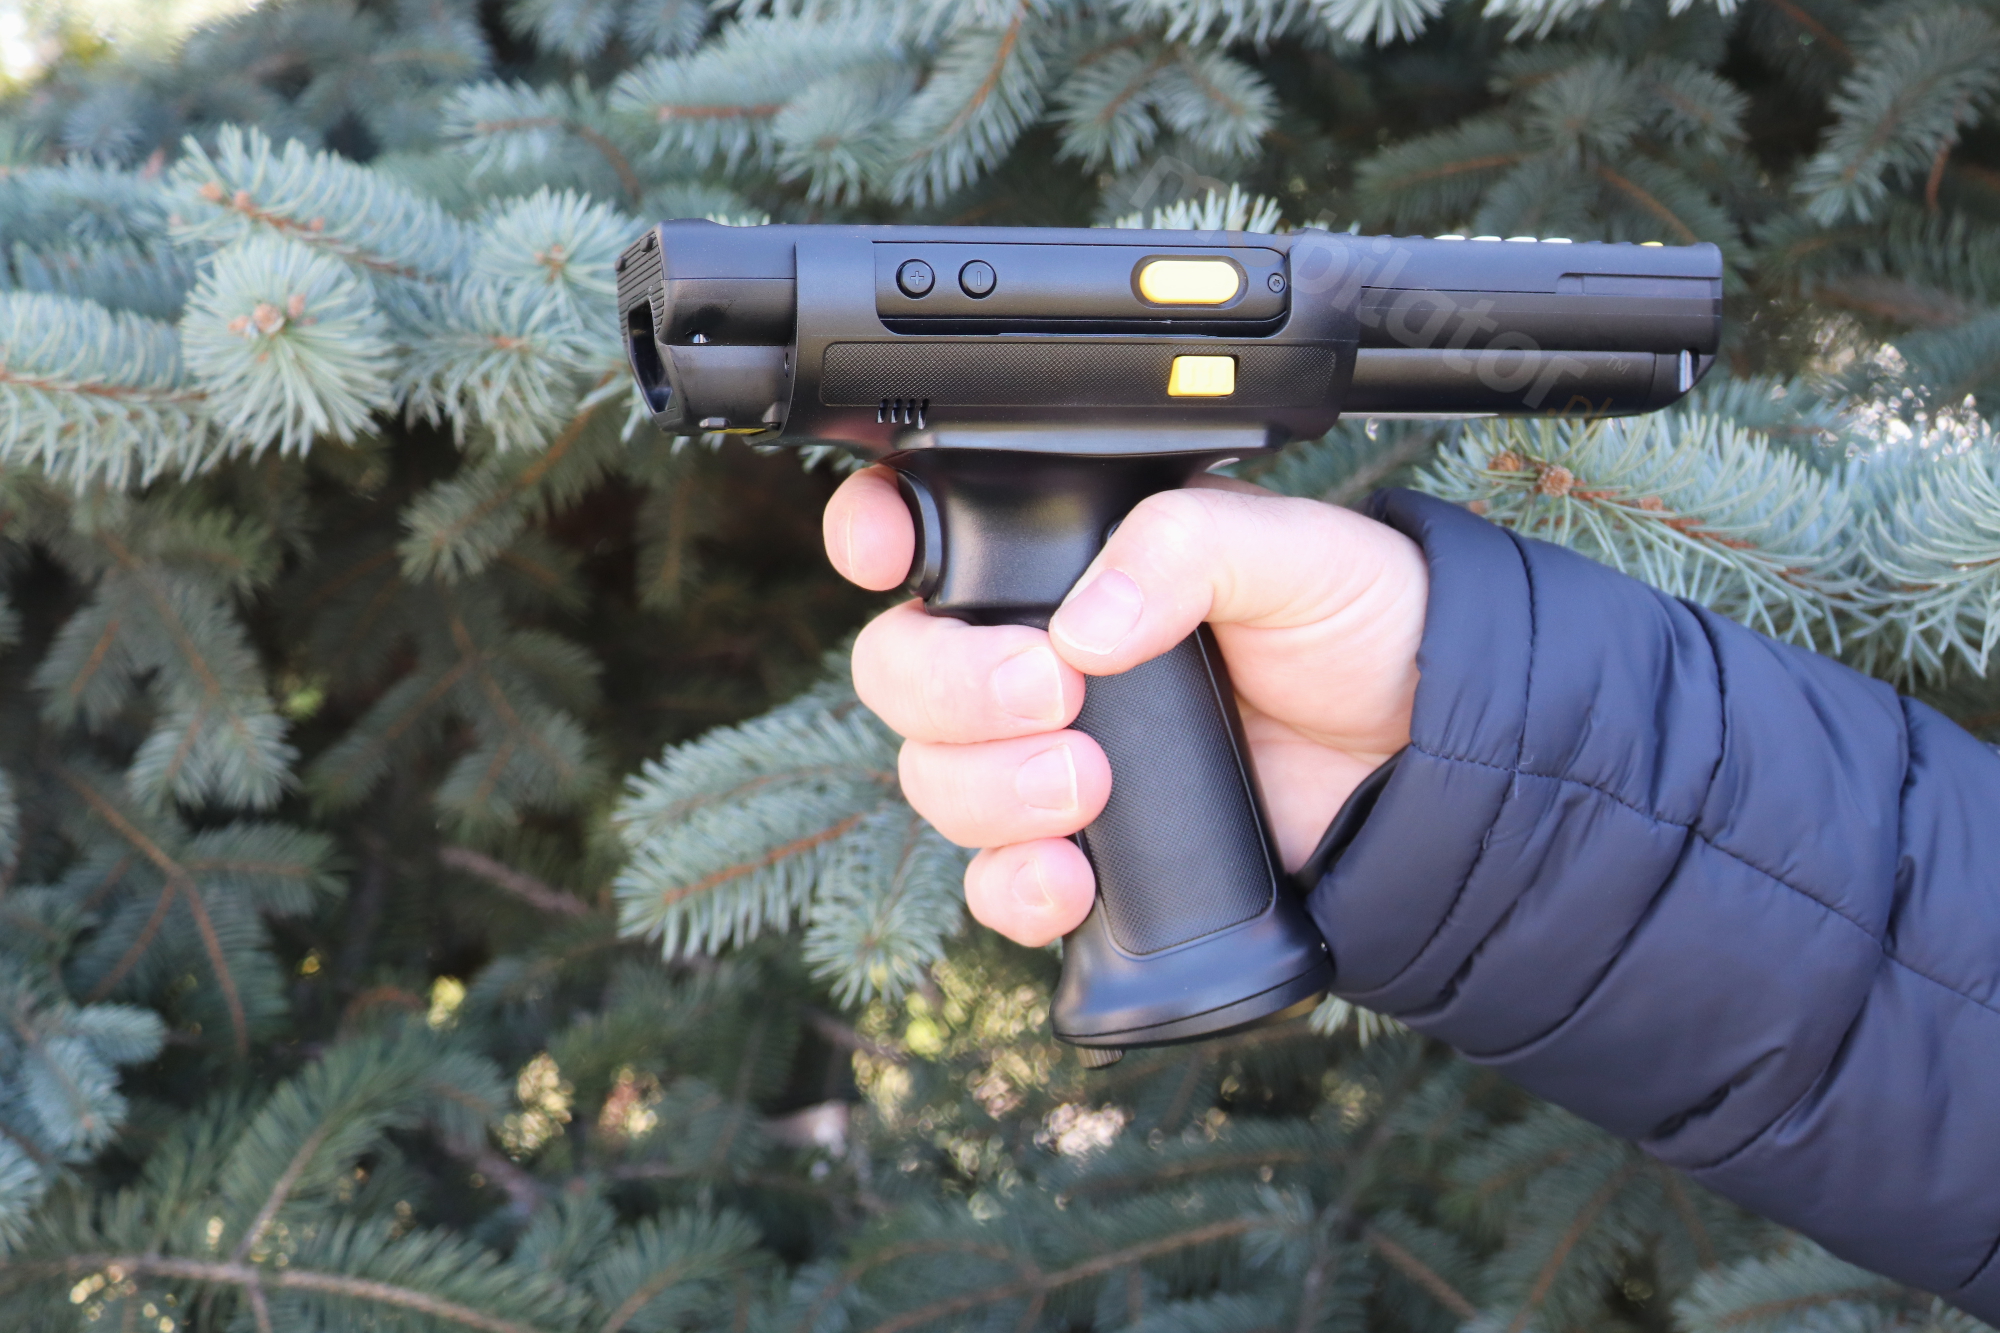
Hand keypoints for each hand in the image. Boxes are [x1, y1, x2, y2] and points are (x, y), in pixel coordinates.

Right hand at [823, 468, 1428, 948]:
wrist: (1429, 764)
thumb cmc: (1367, 629)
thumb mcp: (1294, 552)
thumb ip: (1184, 548)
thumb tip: (1085, 628)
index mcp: (1075, 560)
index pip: (934, 537)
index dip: (878, 538)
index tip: (886, 556)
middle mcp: (1040, 656)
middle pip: (904, 670)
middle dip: (949, 687)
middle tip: (1050, 692)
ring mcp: (1050, 759)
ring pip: (934, 777)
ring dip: (984, 789)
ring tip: (1086, 786)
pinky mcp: (1084, 854)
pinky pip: (994, 883)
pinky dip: (1011, 888)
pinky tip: (1068, 879)